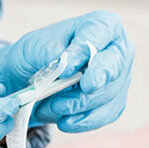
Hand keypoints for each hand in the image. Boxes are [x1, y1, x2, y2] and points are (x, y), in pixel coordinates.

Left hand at [0, 10, 133, 132]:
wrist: (29, 78)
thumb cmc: (36, 54)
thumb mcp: (33, 46)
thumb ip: (48, 51)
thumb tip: (64, 62)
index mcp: (102, 25)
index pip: (100, 34)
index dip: (85, 53)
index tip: (65, 69)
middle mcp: (117, 49)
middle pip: (114, 66)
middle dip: (95, 81)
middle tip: (79, 91)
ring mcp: (119, 78)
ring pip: (108, 94)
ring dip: (79, 105)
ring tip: (52, 106)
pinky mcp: (114, 102)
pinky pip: (106, 115)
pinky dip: (84, 120)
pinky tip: (65, 122)